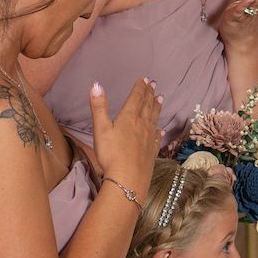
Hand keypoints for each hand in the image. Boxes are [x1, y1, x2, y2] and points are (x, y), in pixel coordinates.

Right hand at [89, 77, 162, 194]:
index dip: (140, 87)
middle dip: (150, 94)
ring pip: (154, 119)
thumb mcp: (100, 128)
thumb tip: (96, 84)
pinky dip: (159, 132)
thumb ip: (99, 107)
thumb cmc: (111, 153)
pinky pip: (156, 138)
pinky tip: (161, 131)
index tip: (145, 78)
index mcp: (129, 117)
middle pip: (147, 106)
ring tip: (160, 99)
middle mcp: (142, 125)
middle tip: (154, 84)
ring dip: (157, 108)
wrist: (127, 179)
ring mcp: (149, 139)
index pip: (136, 98)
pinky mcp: (152, 152)